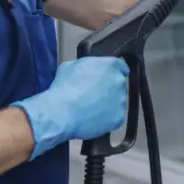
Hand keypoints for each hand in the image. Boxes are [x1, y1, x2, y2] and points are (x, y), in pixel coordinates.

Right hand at [11, 57, 129, 160]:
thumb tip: (86, 70)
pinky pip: (115, 117)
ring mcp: (120, 100)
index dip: (110, 73)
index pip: (120, 67)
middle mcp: (119, 81)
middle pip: (117, 85)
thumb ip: (86, 65)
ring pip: (117, 101)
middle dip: (108, 89)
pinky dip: (107, 118)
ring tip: (90, 108)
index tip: (105, 78)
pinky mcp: (118, 117)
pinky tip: (93, 117)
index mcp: (110, 65)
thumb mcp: (70, 66)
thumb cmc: (64, 89)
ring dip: (108, 104)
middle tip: (93, 95)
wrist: (62, 112)